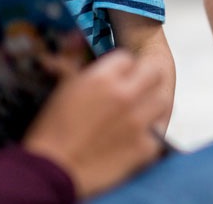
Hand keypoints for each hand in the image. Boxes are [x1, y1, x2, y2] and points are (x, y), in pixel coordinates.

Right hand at [22, 50, 168, 197]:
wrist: (50, 171)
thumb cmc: (50, 131)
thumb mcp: (62, 89)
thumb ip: (75, 64)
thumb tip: (77, 41)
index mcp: (102, 78)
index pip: (127, 58)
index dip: (121, 67)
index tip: (117, 76)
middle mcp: (125, 95)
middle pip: (153, 72)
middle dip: (145, 78)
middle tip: (136, 89)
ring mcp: (138, 121)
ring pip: (162, 100)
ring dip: (152, 105)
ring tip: (140, 112)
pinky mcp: (144, 147)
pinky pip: (158, 133)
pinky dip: (149, 136)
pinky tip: (136, 138)